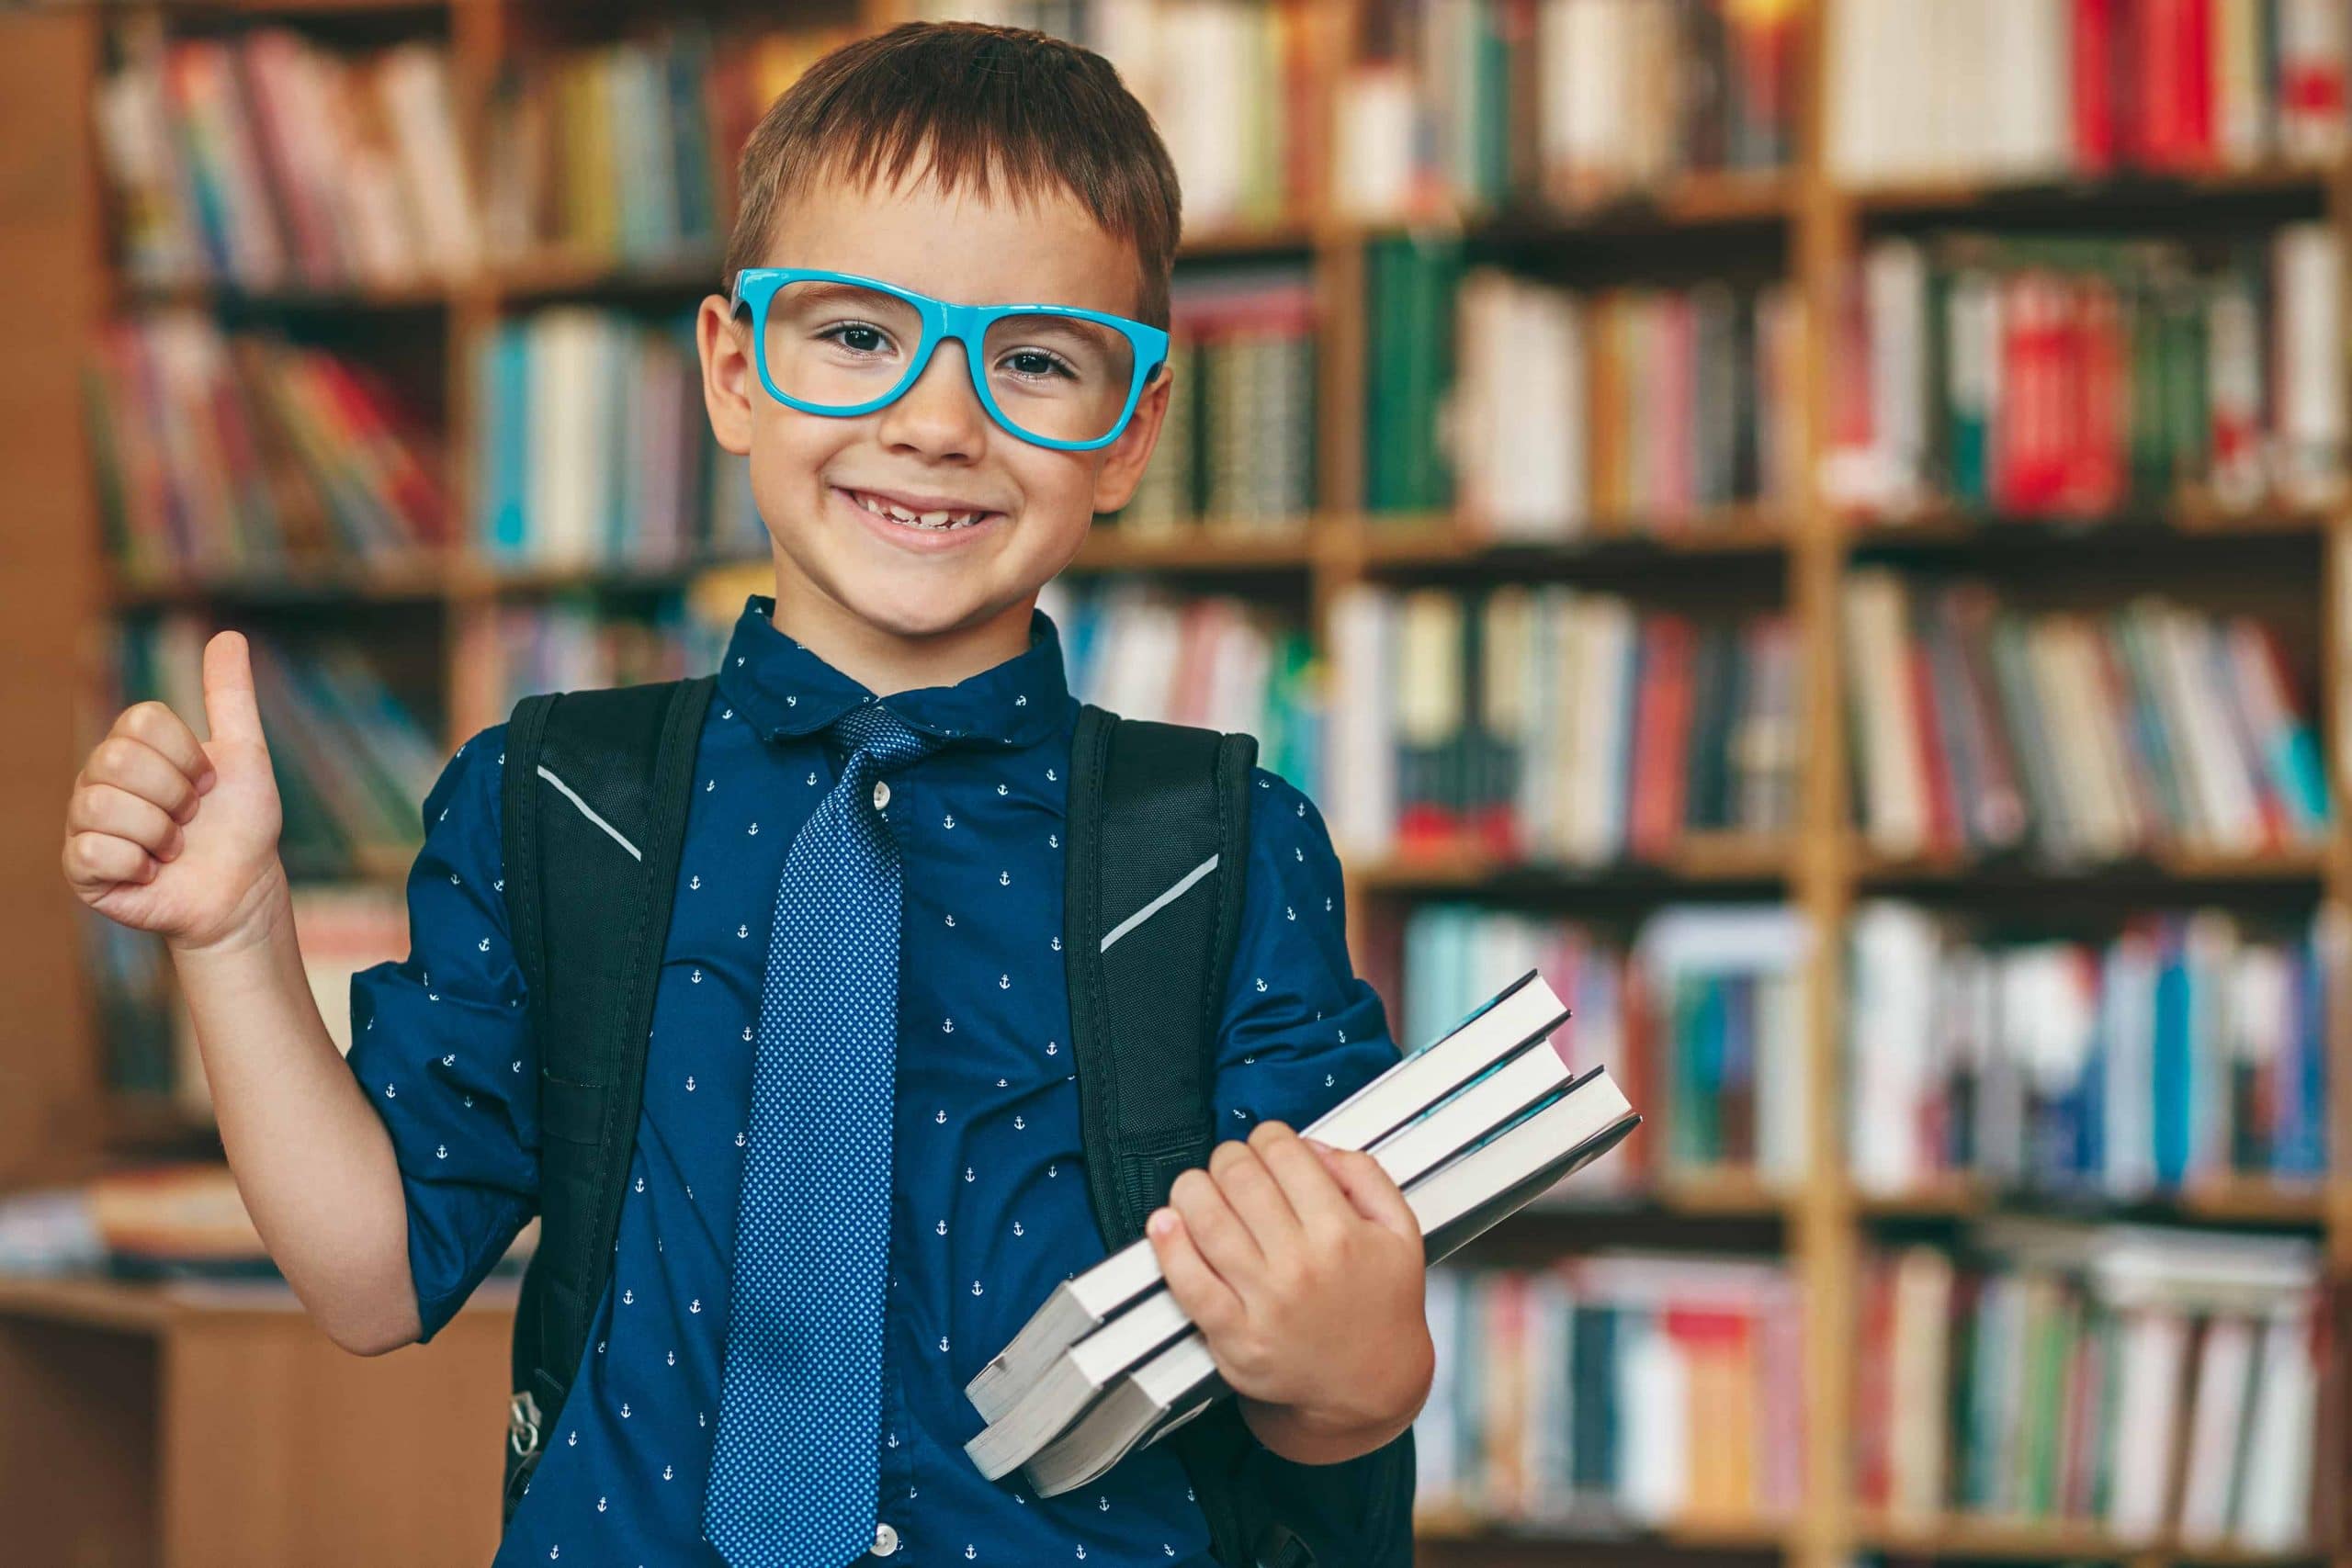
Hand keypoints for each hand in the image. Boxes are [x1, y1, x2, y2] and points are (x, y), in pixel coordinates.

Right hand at [64, 630, 287, 952]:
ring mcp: (84, 822)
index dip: (187, 756)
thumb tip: (229, 636)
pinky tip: (152, 872)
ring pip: (101, 805)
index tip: (208, 783)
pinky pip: (94, 851)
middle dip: (174, 795)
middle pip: (117, 759)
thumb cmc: (241, 824)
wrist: (241, 890)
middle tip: (192, 818)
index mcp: (132, 747)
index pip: (141, 721)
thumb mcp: (245, 755)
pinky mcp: (81, 868)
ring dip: (160, 833)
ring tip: (174, 847)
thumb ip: (231, 697)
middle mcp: (98, 779)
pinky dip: (139, 865)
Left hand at [1145, 1120, 1433, 1464]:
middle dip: (1229, 1158)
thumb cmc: (1382, 1306)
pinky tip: (1165, 1224)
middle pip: (1240, 1177)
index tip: (1265, 1145)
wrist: (1369, 1386)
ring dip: (1192, 1189)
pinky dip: (1169, 1246)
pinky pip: (1189, 1282)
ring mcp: (1265, 1302)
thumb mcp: (1400, 1231)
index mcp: (1341, 1232)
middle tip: (1231, 1167)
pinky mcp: (1235, 1336)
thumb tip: (1314, 1146)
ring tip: (1197, 1188)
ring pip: (1207, 1218)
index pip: (1284, 1154)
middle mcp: (1302, 1264)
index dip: (1268, 1137)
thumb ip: (1365, 1176)